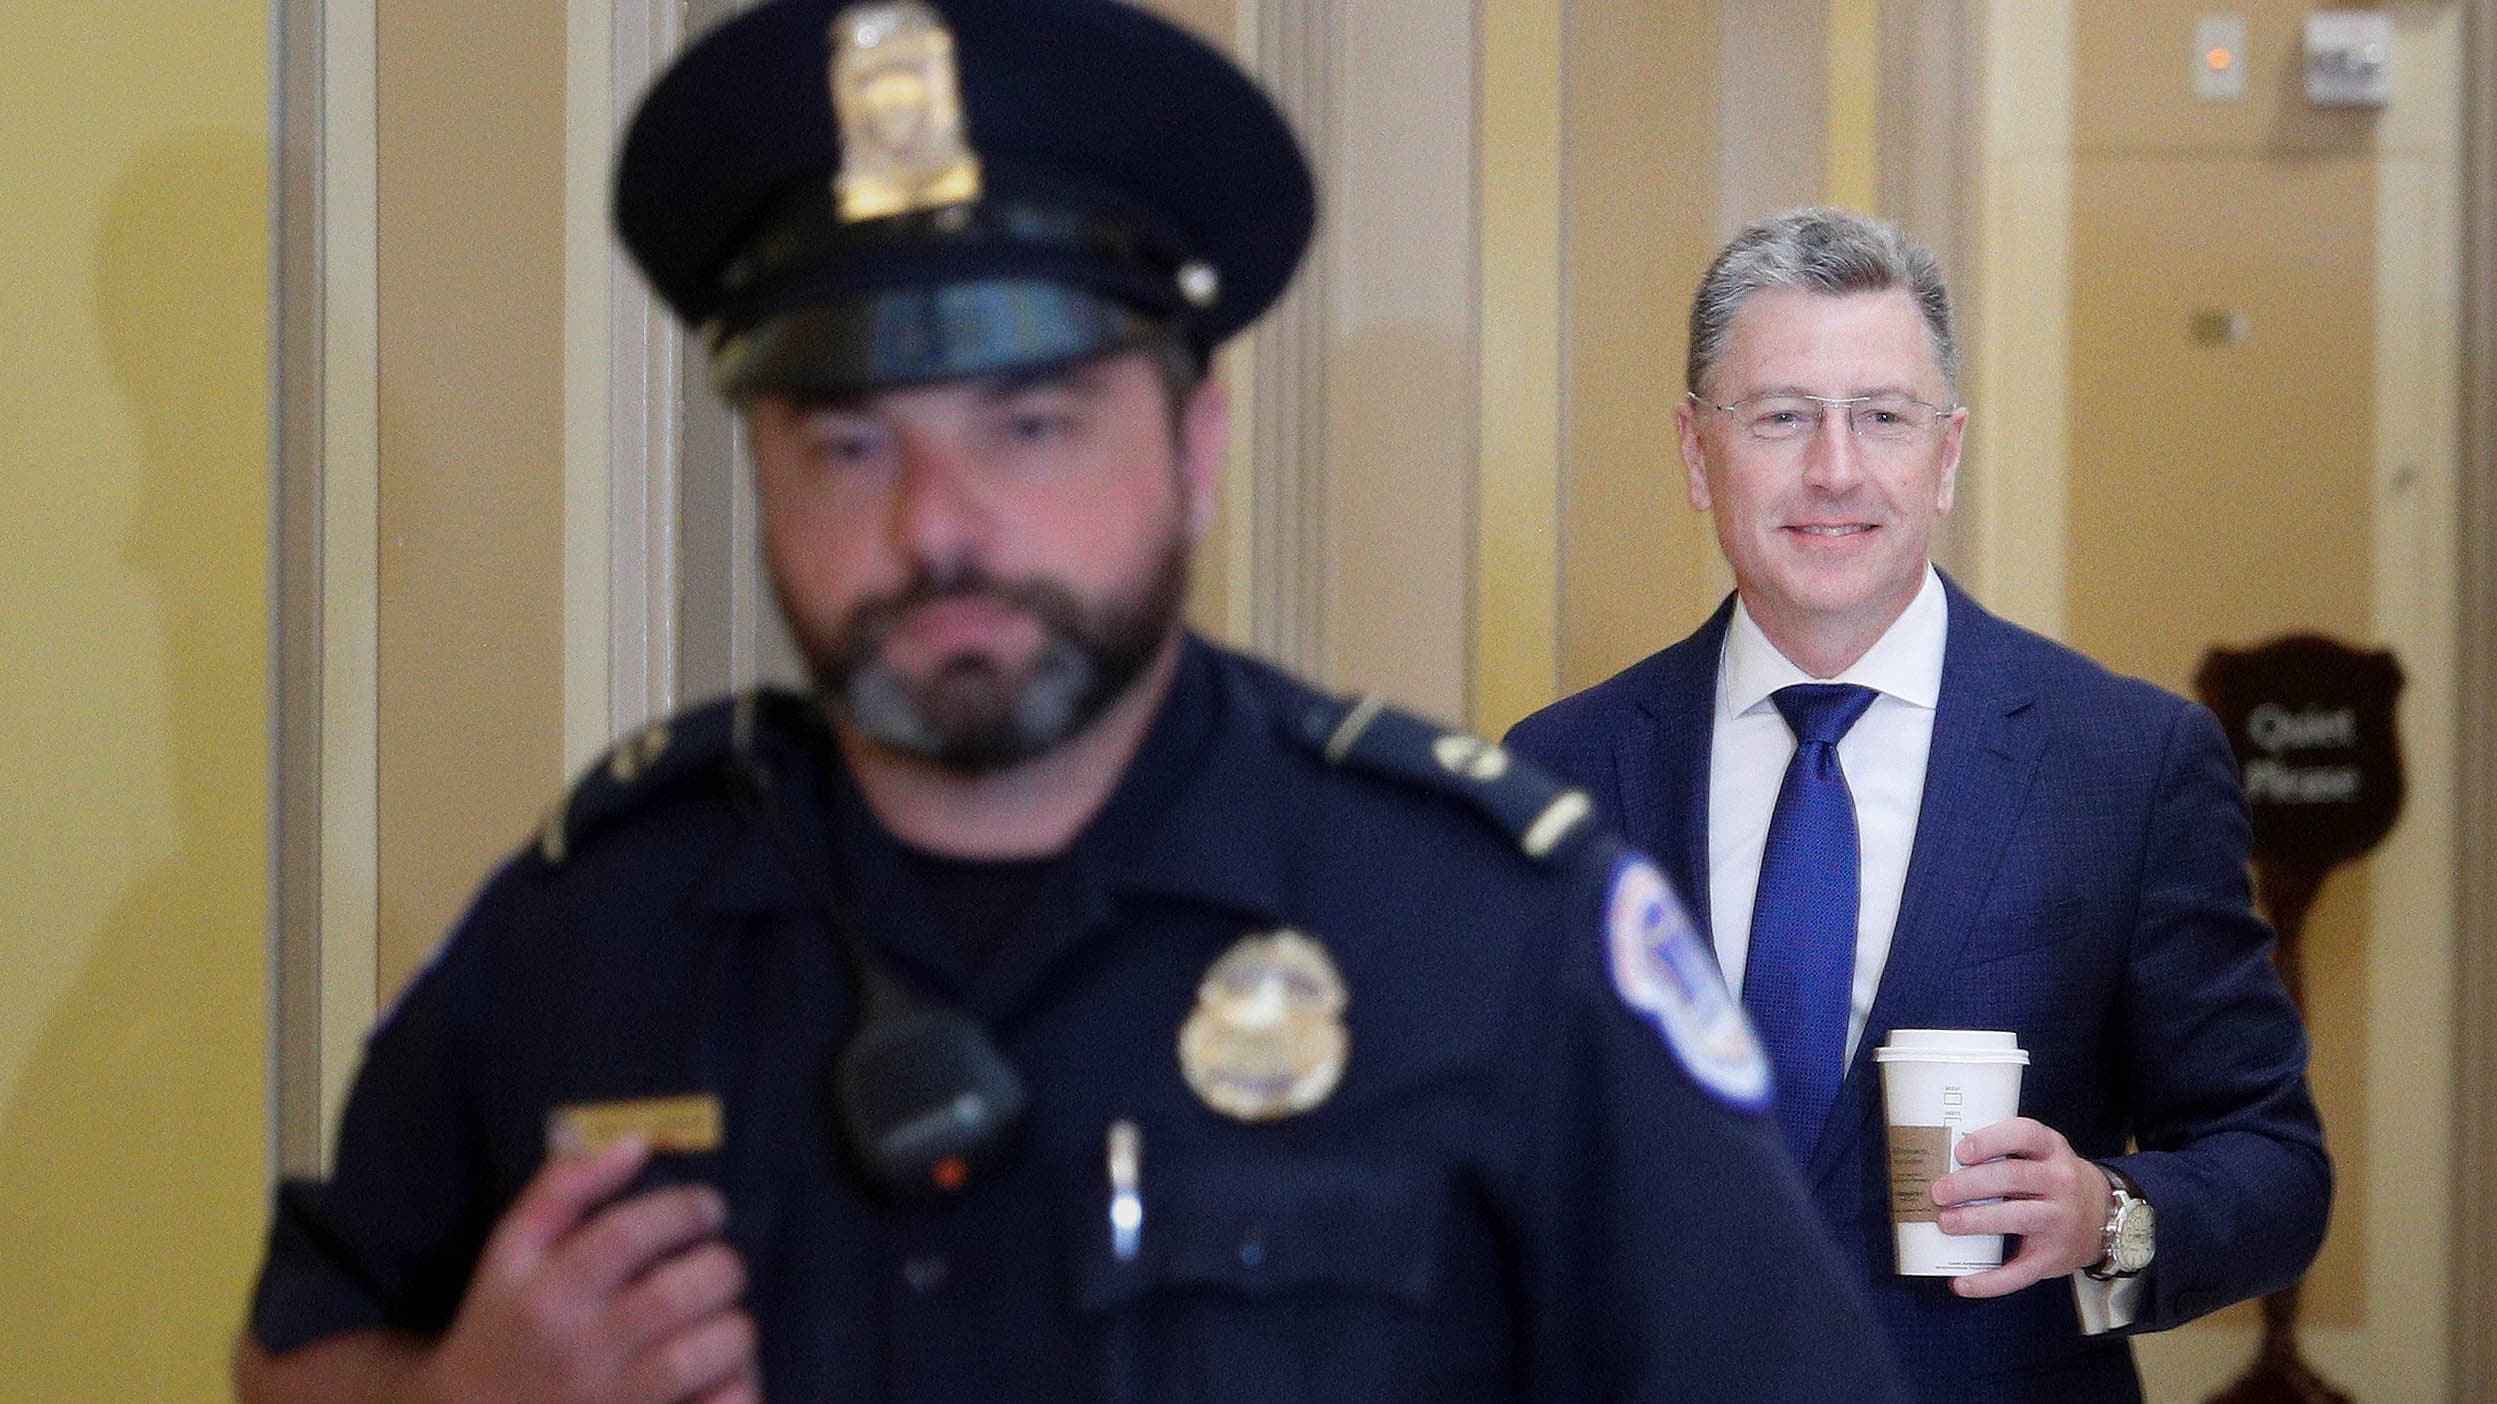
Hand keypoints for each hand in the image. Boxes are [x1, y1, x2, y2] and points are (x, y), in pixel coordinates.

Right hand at [415, 1135, 759, 1403]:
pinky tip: (724, 1374)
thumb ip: (565, 1188)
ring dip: (734, 1328)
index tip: (708, 1207)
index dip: (683, 1210)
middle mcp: (578, 1351)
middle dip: (721, 1268)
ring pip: (705, 1355)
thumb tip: (638, 1143)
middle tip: (721, 1267)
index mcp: (545, 1295)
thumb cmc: (505, 1325)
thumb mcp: (511, 1252)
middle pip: (677, 1295)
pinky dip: (739, 1388)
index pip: (627, 1235)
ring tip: (723, 1320)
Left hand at [1930, 1117, 2108, 1298]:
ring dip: (1976, 1221)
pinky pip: (2019, 1272)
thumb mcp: (2042, 1155)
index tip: (1961, 1152)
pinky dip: (1988, 1282)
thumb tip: (1941, 1161)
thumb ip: (2005, 1153)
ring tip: (1945, 1222)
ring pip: (2017, 1218)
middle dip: (1970, 1184)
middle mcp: (2061, 1182)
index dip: (1991, 1141)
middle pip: (2013, 1177)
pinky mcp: (2054, 1257)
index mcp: (2052, 1150)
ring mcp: (2060, 1220)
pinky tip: (1960, 1283)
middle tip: (1938, 1192)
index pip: (2025, 1134)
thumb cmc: (2054, 1180)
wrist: (2105, 1219)